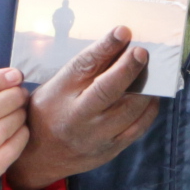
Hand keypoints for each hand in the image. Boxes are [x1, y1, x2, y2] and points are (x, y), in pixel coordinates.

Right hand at [6, 29, 160, 189]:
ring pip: (129, 110)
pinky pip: (138, 128)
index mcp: (58, 94)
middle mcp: (77, 116)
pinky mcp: (110, 150)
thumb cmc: (48, 112)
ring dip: (145, 87)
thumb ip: (82, 69)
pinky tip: (151, 96)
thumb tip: (117, 41)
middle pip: (107, 90)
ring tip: (150, 71)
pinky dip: (149, 109)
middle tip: (142, 51)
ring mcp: (95, 136)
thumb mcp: (55, 87)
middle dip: (128, 68)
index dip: (105, 47)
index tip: (122, 31)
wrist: (39, 157)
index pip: (83, 66)